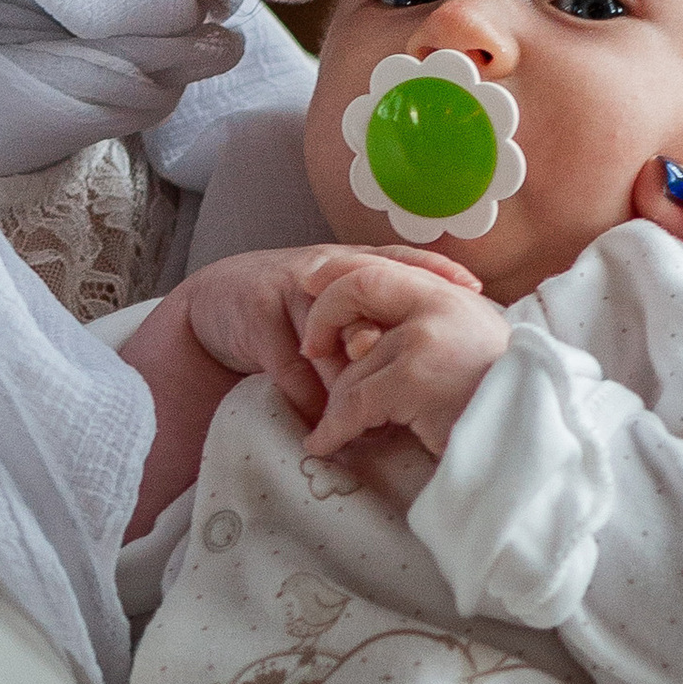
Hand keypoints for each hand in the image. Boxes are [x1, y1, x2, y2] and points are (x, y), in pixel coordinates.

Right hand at [117, 245, 478, 537]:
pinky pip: (291, 362)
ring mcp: (290, 285)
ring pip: (332, 339)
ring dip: (348, 382)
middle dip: (387, 347)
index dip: (438, 272)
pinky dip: (307, 396)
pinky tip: (321, 422)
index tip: (471, 293)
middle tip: (408, 380)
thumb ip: (373, 337)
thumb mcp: (333, 319)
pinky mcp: (257, 310)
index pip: (403, 261)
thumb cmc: (285, 319)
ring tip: (365, 418)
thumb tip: (425, 380)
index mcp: (351, 266)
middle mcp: (325, 268)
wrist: (210, 309)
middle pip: (369, 305)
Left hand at [295, 256, 509, 456]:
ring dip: (336, 402)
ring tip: (328, 428)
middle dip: (325, 314)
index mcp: (456, 297)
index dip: (345, 269)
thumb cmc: (507, 410)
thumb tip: (364, 340)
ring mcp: (427, 338)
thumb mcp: (474, 352)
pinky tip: (324, 443)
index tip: (315, 282)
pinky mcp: (415, 377)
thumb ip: (433, 332)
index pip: (389, 263)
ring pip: (354, 363)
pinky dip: (334, 428)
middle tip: (309, 348)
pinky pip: (354, 403)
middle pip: (361, 286)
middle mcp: (442, 305)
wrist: (534, 441)